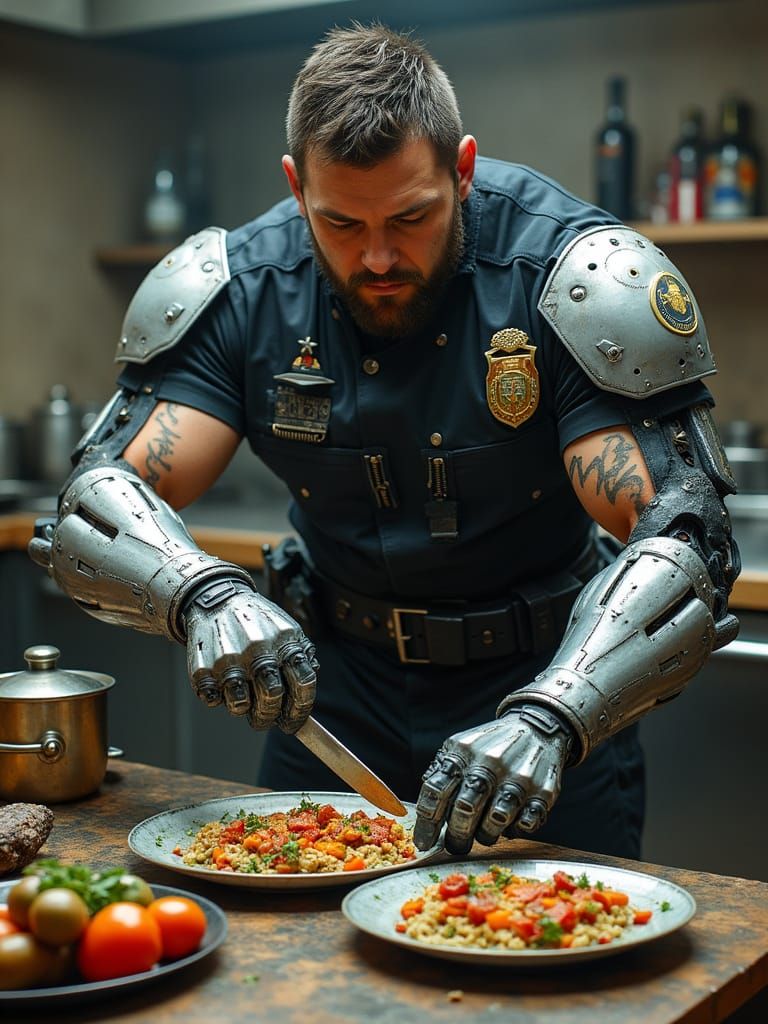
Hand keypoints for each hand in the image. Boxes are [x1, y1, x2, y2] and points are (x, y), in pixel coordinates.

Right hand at [182, 579, 317, 732]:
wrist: (216, 600)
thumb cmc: (256, 621)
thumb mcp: (286, 628)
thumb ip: (301, 652)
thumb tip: (313, 676)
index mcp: (284, 641)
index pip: (303, 683)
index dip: (301, 708)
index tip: (295, 720)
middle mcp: (257, 650)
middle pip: (272, 697)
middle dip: (271, 715)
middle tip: (268, 717)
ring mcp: (228, 660)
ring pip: (240, 706)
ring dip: (244, 709)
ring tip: (244, 698)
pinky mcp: (202, 669)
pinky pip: (213, 700)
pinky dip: (218, 698)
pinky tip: (223, 684)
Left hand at [413, 705, 572, 854]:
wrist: (537, 728)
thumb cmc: (490, 747)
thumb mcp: (462, 746)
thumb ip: (442, 772)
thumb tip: (424, 813)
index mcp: (464, 751)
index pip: (437, 790)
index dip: (427, 823)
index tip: (424, 842)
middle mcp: (490, 762)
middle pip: (465, 808)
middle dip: (457, 836)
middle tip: (456, 845)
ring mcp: (518, 776)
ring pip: (495, 821)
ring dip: (485, 835)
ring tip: (483, 833)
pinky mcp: (544, 792)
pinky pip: (525, 825)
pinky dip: (514, 830)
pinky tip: (509, 824)